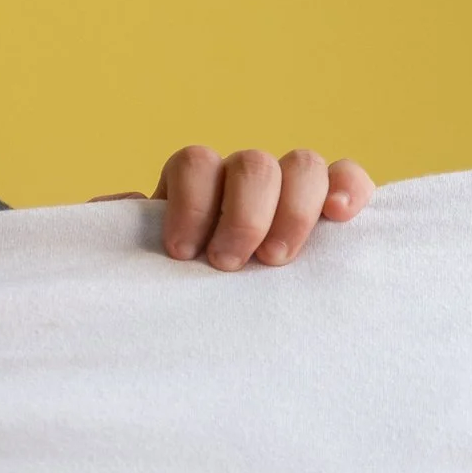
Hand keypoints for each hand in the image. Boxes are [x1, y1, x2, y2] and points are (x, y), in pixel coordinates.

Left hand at [109, 146, 374, 270]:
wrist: (209, 311)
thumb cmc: (174, 283)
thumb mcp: (141, 262)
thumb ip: (122, 231)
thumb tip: (124, 204)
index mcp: (195, 182)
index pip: (195, 162)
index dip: (190, 203)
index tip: (181, 252)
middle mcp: (242, 178)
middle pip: (253, 164)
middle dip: (243, 217)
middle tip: (228, 264)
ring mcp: (289, 188)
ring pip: (302, 165)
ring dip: (292, 212)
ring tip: (275, 261)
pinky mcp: (329, 207)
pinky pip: (347, 177)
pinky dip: (349, 187)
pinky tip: (340, 215)